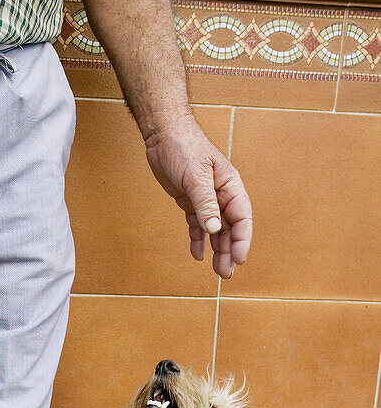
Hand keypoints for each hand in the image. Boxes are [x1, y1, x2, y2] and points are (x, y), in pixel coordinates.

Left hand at [144, 115, 251, 278]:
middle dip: (230, 250)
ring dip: (217, 249)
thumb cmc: (184, 148)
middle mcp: (221, 195)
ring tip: (216, 270)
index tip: (239, 258)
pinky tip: (198, 254)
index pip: (242, 217)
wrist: (163, 135)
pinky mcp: (190, 201)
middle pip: (230, 228)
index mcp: (230, 186)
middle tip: (225, 273)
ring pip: (216, 229)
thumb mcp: (195, 177)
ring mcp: (206, 199)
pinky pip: (198, 225)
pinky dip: (199, 239)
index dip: (242, 239)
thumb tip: (215, 228)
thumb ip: (205, 204)